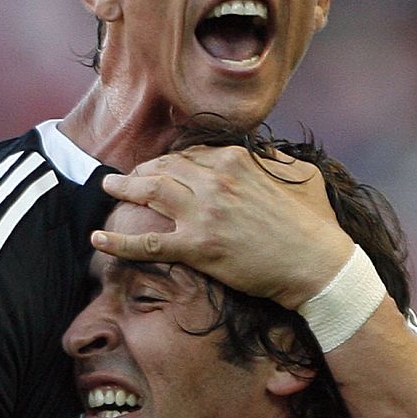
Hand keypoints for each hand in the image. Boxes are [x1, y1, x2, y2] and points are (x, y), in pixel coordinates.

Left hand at [96, 145, 354, 308]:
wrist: (317, 264)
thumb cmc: (314, 223)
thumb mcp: (301, 175)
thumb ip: (275, 159)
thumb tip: (263, 153)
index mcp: (236, 160)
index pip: (188, 154)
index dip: (168, 161)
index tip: (158, 168)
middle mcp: (215, 180)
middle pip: (162, 168)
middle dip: (139, 172)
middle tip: (125, 178)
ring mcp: (203, 213)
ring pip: (148, 194)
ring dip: (122, 190)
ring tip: (108, 190)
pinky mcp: (198, 246)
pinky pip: (147, 241)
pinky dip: (118, 240)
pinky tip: (98, 238)